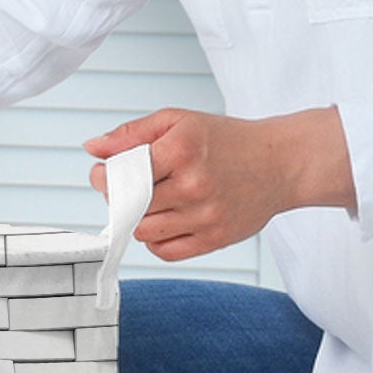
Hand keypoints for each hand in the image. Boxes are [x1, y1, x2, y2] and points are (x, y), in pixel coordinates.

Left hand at [83, 106, 355, 259]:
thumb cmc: (226, 140)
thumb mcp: (178, 121)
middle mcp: (193, 185)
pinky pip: (166, 251)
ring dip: (138, 220)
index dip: (104, 177)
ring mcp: (206, 215)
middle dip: (120, 197)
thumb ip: (132, 133)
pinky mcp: (216, 238)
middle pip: (129, 206)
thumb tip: (93, 148)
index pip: (121, 175)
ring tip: (151, 203)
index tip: (104, 173)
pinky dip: (156, 240)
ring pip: (143, 232)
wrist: (280, 163)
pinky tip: (166, 221)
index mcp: (181, 150)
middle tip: (130, 187)